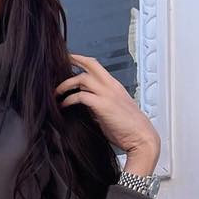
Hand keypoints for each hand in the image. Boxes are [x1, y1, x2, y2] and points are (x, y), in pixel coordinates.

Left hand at [56, 53, 160, 171]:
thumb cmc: (128, 129)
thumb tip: (82, 103)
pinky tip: (63, 106)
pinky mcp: (103, 105)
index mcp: (114, 86)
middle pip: (90, 65)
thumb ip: (97, 104)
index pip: (97, 66)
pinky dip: (69, 100)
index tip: (70, 59)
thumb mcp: (111, 111)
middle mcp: (111, 86)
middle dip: (73, 61)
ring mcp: (108, 94)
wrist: (142, 138)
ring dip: (66, 85)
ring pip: (83, 79)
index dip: (82, 60)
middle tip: (57, 64)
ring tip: (57, 93)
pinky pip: (81, 96)